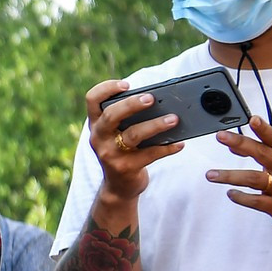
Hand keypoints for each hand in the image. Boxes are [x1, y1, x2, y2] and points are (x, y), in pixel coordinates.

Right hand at [87, 79, 181, 200]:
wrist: (119, 186)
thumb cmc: (122, 152)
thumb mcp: (116, 134)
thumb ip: (127, 118)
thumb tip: (160, 101)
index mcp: (96, 124)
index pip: (92, 100)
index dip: (106, 89)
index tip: (126, 84)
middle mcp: (99, 138)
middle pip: (111, 115)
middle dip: (132, 104)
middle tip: (151, 98)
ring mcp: (110, 154)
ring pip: (133, 135)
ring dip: (155, 125)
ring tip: (174, 119)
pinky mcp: (125, 168)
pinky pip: (150, 155)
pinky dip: (167, 148)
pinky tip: (179, 143)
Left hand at [206, 120, 271, 232]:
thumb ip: (262, 152)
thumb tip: (234, 145)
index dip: (264, 129)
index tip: (252, 119)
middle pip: (262, 154)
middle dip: (241, 143)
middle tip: (221, 137)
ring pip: (253, 178)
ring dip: (229, 176)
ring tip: (211, 175)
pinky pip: (254, 200)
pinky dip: (240, 197)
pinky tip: (230, 193)